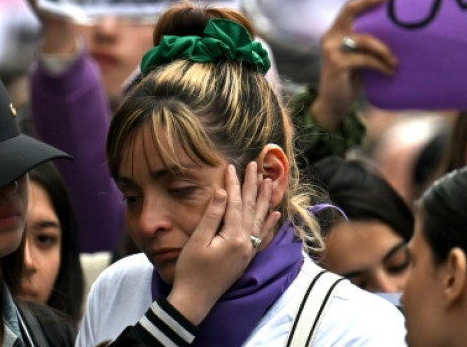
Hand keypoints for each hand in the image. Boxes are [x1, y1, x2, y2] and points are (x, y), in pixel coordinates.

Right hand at [167, 161, 279, 324]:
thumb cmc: (191, 270)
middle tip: (255, 165)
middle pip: (251, 208)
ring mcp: (248, 251)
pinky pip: (262, 236)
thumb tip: (221, 192)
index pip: (235, 203)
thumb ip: (212, 215)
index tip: (232, 166)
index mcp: (234, 237)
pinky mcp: (246, 258)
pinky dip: (269, 224)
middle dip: (252, 185)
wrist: (195, 301)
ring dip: (264, 199)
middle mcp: (246, 243)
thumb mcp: (198, 241)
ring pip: (259, 219)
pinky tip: (275, 214)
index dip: (233, 184)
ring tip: (269, 182)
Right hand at [311, 0, 397, 129]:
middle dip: (369, 5)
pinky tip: (390, 72)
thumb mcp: (356, 58)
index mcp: (334, 33)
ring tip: (395, 62)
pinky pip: (365, 60)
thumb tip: (393, 32)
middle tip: (391, 4)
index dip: (366, 0)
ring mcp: (331, 50)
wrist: (332, 105)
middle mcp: (329, 38)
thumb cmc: (348, 80)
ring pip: (364, 40)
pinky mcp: (337, 64)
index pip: (349, 9)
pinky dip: (381, 65)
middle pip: (350, 13)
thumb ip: (364, 45)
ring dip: (384, 50)